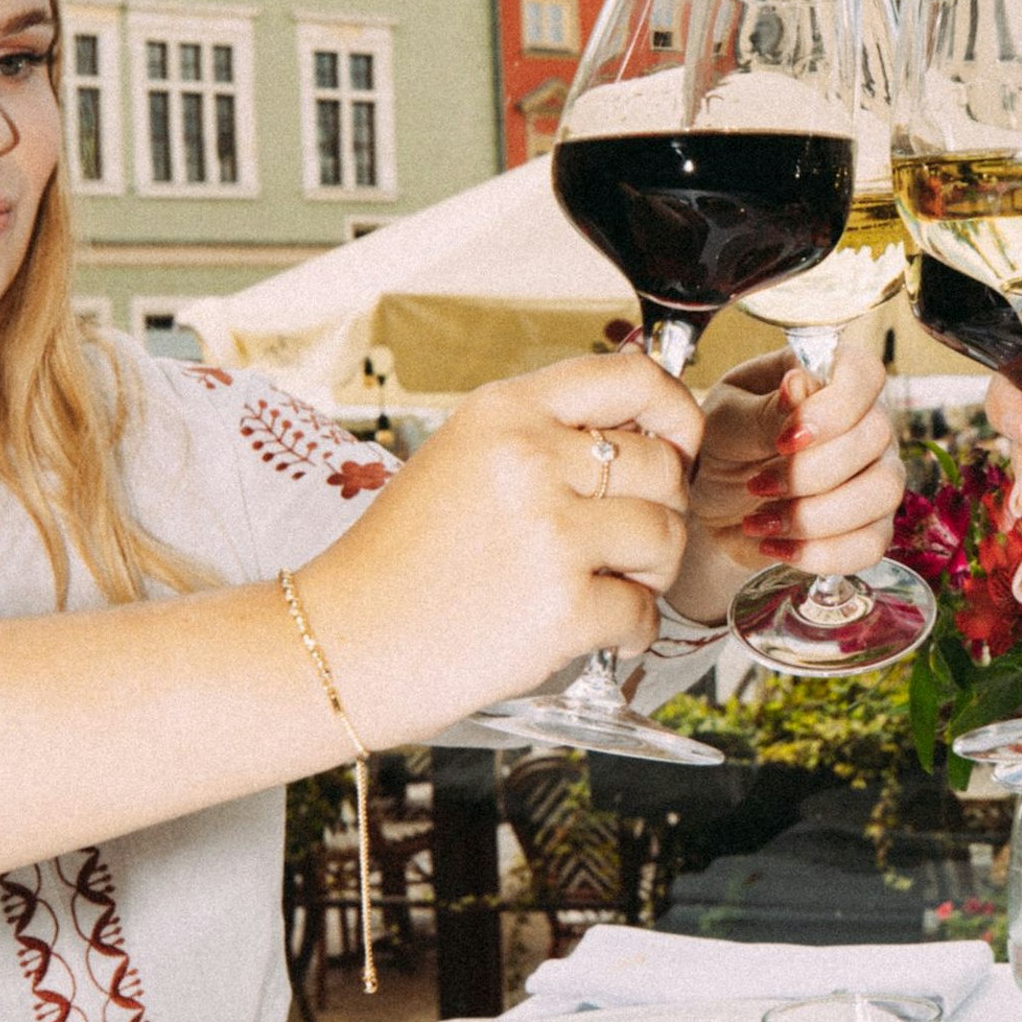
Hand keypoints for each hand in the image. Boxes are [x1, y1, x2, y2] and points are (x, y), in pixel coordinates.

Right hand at [300, 353, 703, 743]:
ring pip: (666, 537)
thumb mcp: (461, 459)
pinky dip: (631, 632)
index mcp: (504, 413)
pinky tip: (594, 634)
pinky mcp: (563, 606)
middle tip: (620, 546)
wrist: (340, 644)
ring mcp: (549, 533)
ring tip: (604, 588)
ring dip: (650, 574)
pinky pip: (645, 613)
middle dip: (658, 512)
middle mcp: (529, 460)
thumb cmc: (398, 563)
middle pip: (663, 468)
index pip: (631, 377)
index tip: (681, 443)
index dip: (675, 411)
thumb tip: (646, 441)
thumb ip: (544, 438)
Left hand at [673, 345, 905, 620]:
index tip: (786, 440)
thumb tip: (800, 384)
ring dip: (815, 515)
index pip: (864, 373)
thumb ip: (763, 410)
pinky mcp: (870, 525)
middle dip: (810, 472)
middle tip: (756, 485)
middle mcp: (864, 421)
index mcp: (827, 379)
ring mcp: (875, 474)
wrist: (711, 503)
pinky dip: (820, 552)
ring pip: (882, 492)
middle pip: (876, 436)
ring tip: (761, 522)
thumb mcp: (725, 421)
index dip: (834, 407)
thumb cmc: (720, 446)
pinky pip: (872, 543)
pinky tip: (776, 546)